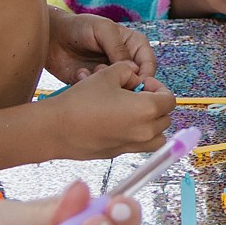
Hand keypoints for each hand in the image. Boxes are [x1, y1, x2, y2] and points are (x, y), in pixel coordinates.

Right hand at [43, 60, 173, 159]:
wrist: (55, 128)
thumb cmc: (81, 101)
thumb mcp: (108, 74)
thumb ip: (128, 70)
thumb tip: (135, 75)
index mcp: (148, 110)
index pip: (169, 99)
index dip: (157, 87)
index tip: (141, 83)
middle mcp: (145, 131)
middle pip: (165, 118)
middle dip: (155, 104)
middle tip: (135, 95)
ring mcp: (132, 146)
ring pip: (156, 136)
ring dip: (151, 123)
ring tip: (131, 112)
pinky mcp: (118, 154)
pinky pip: (139, 145)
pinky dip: (137, 135)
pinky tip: (116, 122)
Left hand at [44, 9, 156, 84]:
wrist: (52, 37)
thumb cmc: (80, 27)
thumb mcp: (103, 30)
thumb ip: (119, 48)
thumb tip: (133, 70)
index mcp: (134, 46)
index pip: (149, 65)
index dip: (146, 76)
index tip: (134, 82)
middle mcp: (125, 62)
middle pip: (137, 82)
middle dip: (124, 82)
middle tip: (108, 76)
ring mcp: (110, 75)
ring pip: (118, 89)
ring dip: (105, 83)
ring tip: (91, 71)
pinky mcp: (95, 85)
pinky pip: (99, 93)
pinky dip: (90, 86)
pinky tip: (79, 74)